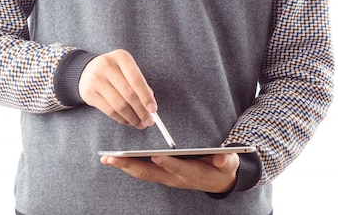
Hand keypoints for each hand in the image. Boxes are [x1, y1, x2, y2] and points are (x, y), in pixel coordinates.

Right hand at [78, 49, 156, 128]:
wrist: (87, 71)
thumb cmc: (114, 72)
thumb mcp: (127, 71)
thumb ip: (140, 86)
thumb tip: (150, 108)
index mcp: (121, 57)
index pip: (136, 79)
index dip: (146, 96)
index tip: (153, 109)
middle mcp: (106, 65)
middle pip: (128, 94)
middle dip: (141, 111)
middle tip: (149, 121)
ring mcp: (96, 79)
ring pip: (119, 105)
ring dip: (132, 118)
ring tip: (140, 123)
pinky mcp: (89, 93)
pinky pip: (109, 111)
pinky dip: (121, 119)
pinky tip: (128, 121)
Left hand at [100, 154, 238, 192]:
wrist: (219, 181)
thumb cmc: (223, 168)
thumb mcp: (229, 163)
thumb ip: (225, 159)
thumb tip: (222, 158)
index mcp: (192, 173)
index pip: (178, 168)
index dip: (168, 163)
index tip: (156, 156)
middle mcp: (175, 178)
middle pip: (151, 173)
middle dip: (131, 165)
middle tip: (114, 157)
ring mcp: (167, 178)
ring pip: (142, 173)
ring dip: (124, 166)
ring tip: (107, 158)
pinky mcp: (162, 176)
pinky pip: (142, 172)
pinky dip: (128, 166)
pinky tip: (115, 159)